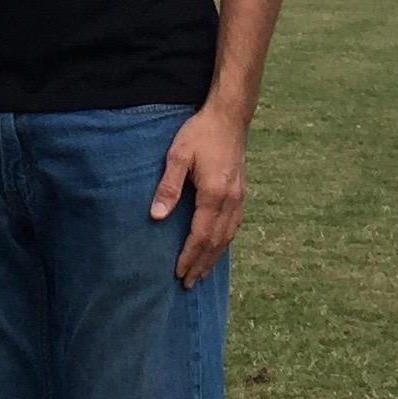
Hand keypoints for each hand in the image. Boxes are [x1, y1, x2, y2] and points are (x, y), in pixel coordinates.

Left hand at [151, 106, 246, 286]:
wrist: (229, 116)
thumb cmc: (200, 133)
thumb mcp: (177, 156)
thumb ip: (168, 187)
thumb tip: (157, 217)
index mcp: (214, 194)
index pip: (200, 235)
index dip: (189, 256)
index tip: (178, 273)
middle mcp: (231, 199)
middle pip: (216, 241)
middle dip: (201, 264)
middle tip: (188, 283)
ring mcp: (239, 196)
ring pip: (228, 235)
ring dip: (214, 257)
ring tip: (201, 272)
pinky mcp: (241, 191)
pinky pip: (234, 224)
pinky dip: (224, 241)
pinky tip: (217, 246)